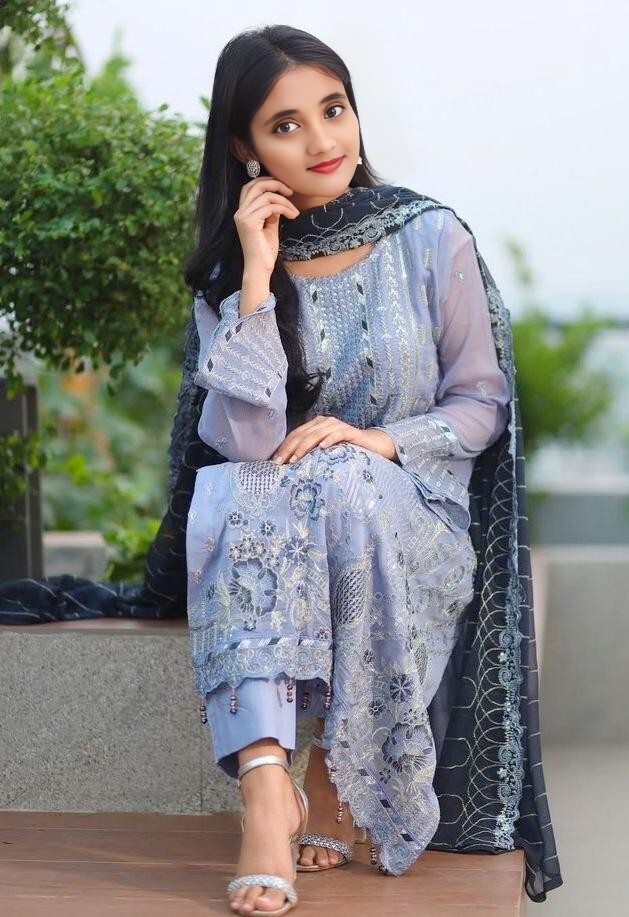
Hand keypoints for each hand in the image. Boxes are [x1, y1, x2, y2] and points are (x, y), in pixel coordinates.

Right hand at [234, 176, 299, 276]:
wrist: (260, 269)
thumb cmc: (265, 251)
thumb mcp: (270, 227)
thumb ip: (271, 213)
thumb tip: (279, 200)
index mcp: (243, 212)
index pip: (250, 187)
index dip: (267, 182)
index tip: (283, 189)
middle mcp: (240, 212)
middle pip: (255, 185)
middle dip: (275, 184)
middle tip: (290, 191)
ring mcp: (243, 217)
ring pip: (266, 196)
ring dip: (285, 201)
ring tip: (294, 212)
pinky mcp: (250, 223)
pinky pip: (270, 207)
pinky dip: (284, 208)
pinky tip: (292, 216)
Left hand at [270, 415, 397, 463]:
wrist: (372, 444)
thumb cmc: (345, 449)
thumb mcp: (324, 449)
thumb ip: (311, 451)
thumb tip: (290, 464)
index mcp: (316, 424)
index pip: (296, 434)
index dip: (284, 447)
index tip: (275, 462)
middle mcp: (325, 422)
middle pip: (303, 434)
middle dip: (290, 449)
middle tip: (280, 463)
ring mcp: (337, 425)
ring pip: (317, 434)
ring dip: (304, 447)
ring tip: (295, 459)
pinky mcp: (350, 432)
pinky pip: (338, 434)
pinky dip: (329, 440)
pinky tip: (322, 448)